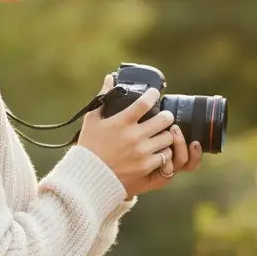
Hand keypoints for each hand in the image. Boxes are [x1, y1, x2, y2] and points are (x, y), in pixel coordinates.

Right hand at [77, 75, 201, 196]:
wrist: (89, 176)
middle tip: (164, 116)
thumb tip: (109, 78)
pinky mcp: (145, 166)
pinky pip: (165, 156)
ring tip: (162, 134)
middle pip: (164, 119)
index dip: (153, 94)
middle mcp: (134, 135)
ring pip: (168, 138)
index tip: (155, 93)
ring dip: (166, 134)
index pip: (145, 102)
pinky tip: (158, 150)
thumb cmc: (89, 146)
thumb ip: (102, 98)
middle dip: (166, 116)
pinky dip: (163, 152)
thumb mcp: (92, 120)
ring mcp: (141, 152)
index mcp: (121, 122)